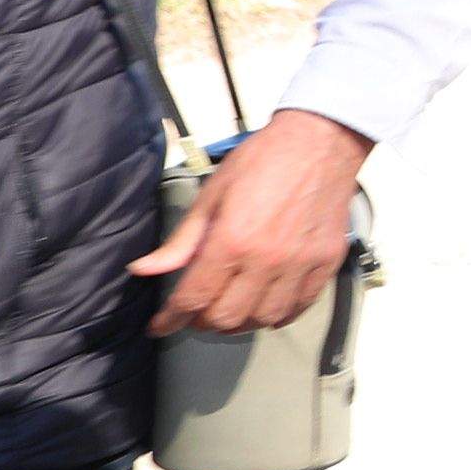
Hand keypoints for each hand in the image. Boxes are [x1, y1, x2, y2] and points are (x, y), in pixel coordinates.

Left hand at [136, 108, 369, 336]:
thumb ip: (182, 240)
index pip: (193, 298)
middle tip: (196, 313)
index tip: (161, 326)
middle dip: (204, 321)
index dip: (171, 319)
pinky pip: (300, 306)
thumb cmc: (263, 161)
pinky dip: (279, 315)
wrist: (319, 143)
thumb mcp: (211, 195)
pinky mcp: (326, 263)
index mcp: (232, 241)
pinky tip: (267, 306)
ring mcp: (300, 264)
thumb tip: (145, 268)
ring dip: (241, 322)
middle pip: (227, 317)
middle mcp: (267, 260)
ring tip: (231, 310)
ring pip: (264, 319)